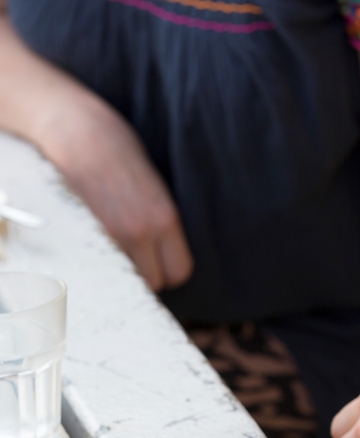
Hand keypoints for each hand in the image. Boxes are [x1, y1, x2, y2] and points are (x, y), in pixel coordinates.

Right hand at [38, 100, 192, 290]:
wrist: (76, 129)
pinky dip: (104, 261)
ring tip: (119, 246)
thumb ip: (164, 222)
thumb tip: (166, 253)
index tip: (160, 259)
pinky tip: (101, 241)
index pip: (180, 271)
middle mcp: (141, 231)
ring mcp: (110, 234)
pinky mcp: (84, 233)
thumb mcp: (156, 186)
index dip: (170, 269)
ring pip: (128, 279)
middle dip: (149, 274)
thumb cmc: (119, 149)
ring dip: (126, 271)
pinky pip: (102, 265)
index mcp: (165, 217)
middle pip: (155, 283)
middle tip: (139, 256)